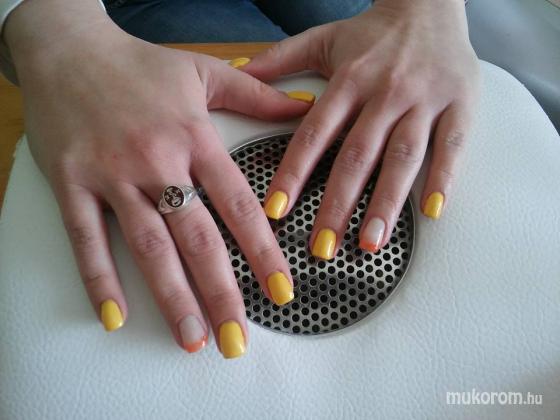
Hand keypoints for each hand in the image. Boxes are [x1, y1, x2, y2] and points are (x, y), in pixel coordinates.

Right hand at [6, 0, 311, 356]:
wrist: (67, 46)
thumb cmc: (139, 63)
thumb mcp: (205, 71)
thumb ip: (258, 95)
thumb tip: (304, 109)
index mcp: (194, 138)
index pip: (238, 205)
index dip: (263, 252)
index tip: (282, 291)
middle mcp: (156, 161)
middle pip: (196, 238)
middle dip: (221, 293)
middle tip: (238, 339)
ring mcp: (111, 175)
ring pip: (147, 246)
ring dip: (171, 298)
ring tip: (193, 339)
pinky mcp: (71, 183)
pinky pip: (87, 238)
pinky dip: (99, 279)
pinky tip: (115, 316)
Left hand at [242, 0, 479, 257]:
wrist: (431, 3)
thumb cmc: (374, 32)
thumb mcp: (323, 39)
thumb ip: (280, 59)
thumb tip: (239, 72)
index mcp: (348, 79)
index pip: (314, 133)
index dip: (294, 173)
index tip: (278, 211)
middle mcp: (385, 91)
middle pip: (358, 154)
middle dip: (338, 204)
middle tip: (323, 245)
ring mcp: (424, 99)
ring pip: (403, 156)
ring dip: (386, 202)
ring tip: (369, 242)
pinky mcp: (460, 104)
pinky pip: (452, 145)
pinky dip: (444, 178)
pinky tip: (430, 212)